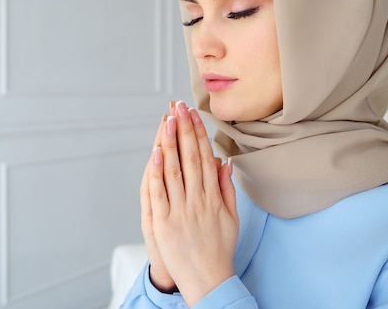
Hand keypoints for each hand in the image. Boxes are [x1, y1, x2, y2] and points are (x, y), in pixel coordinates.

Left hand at [146, 101, 238, 306]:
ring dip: (170, 143)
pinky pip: (159, 192)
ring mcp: (180, 210)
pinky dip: (157, 171)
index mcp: (213, 197)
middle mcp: (198, 200)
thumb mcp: (231, 217)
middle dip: (184, 130)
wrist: (208, 279)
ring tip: (167, 120)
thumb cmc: (219, 248)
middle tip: (179, 107)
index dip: (198, 133)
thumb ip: (227, 188)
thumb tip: (225, 162)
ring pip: (174, 170)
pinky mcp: (164, 222)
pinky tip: (155, 152)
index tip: (193, 114)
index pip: (204, 157)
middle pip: (190, 158)